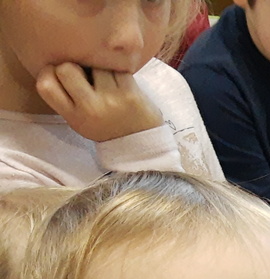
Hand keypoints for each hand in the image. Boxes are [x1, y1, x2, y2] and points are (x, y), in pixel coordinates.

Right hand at [36, 64, 162, 142]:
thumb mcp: (80, 120)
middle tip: (87, 76)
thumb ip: (67, 97)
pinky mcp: (131, 94)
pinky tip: (122, 82)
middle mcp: (89, 110)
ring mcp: (111, 101)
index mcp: (73, 117)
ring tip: (108, 81)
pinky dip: (119, 70)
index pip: (44, 85)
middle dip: (75, 66)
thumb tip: (58, 60)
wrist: (143, 145)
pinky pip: (117, 67)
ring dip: (100, 67)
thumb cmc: (107, 126)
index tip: (59, 73)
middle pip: (66, 69)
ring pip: (94, 64)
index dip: (48, 72)